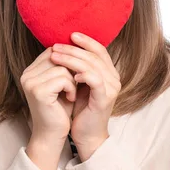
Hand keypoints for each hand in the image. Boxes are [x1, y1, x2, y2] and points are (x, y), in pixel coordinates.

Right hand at [21, 46, 76, 141]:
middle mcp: (26, 74)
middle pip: (58, 56)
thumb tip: (77, 45)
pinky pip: (63, 78)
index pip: (53, 51)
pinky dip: (72, 88)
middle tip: (75, 85)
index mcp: (30, 70)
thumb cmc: (60, 108)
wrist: (53, 134)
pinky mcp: (38, 91)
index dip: (69, 59)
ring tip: (72, 93)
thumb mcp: (62, 83)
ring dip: (73, 80)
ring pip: (62, 67)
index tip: (75, 75)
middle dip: (72, 70)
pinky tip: (70, 98)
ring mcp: (30, 82)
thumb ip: (63, 65)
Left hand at [50, 32, 120, 158]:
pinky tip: (70, 75)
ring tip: (56, 57)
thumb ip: (77, 68)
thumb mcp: (79, 84)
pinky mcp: (105, 98)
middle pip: (94, 55)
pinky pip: (95, 80)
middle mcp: (113, 78)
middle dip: (73, 49)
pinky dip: (83, 74)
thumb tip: (63, 48)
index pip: (99, 50)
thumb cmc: (81, 109)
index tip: (69, 35)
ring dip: (72, 59)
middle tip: (56, 46)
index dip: (86, 41)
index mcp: (108, 72)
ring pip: (92, 65)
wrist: (86, 134)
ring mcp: (111, 88)